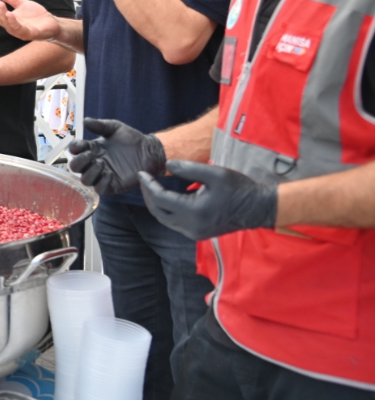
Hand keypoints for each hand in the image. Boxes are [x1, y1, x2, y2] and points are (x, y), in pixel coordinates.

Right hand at [0, 0, 60, 41]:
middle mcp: (13, 28)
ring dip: (3, 14)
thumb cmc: (36, 15)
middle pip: (1, 19)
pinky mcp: (30, 34)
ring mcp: (21, 32)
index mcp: (10, 21)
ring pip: (8, 24)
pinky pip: (19, 29)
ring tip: (0, 4)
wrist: (52, 23)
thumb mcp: (22, 3)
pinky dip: (13, 22)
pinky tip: (10, 14)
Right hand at [68, 118, 166, 194]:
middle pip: (75, 167)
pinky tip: (110, 174)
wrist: (149, 150)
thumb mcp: (115, 128)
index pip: (75, 150)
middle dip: (79, 161)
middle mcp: (94, 163)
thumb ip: (100, 125)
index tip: (79, 145)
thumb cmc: (131, 138)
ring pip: (86, 180)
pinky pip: (100, 189)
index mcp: (92, 148)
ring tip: (102, 163)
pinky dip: (101, 183)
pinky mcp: (113, 185)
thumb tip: (85, 121)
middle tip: (90, 155)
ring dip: (90, 172)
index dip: (74, 148)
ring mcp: (102, 175)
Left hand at [140, 161, 277, 240]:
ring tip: (153, 187)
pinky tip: (167, 198)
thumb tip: (166, 165)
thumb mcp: (214, 174)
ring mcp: (194, 233)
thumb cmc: (238, 188)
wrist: (259, 208)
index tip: (141, 173)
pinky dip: (167, 211)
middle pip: (158, 212)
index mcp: (194, 212)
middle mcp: (191, 226)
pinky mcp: (198, 234)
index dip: (148, 185)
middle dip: (148, 195)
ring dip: (156, 204)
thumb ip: (188, 169)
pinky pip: (175, 224)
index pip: (160, 199)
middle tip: (145, 179)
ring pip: (165, 220)